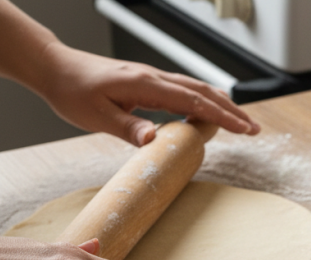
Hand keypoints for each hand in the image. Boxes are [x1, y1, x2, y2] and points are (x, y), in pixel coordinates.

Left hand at [36, 43, 259, 146]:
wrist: (56, 69)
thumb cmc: (73, 92)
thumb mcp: (96, 116)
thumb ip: (128, 127)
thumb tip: (156, 139)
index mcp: (146, 85)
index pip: (194, 101)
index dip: (222, 117)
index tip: (244, 130)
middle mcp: (155, 78)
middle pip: (204, 92)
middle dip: (232, 111)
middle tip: (254, 130)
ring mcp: (154, 78)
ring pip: (198, 89)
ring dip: (222, 105)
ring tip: (241, 122)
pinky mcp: (149, 83)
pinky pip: (185, 89)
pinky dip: (205, 100)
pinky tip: (208, 110)